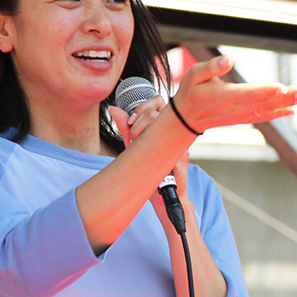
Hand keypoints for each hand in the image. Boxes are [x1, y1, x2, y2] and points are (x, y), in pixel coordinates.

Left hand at [109, 94, 190, 220]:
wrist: (163, 194)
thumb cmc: (152, 169)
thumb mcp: (135, 146)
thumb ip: (126, 128)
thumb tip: (113, 108)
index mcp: (167, 125)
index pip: (157, 101)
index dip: (141, 108)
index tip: (131, 123)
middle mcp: (176, 131)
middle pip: (158, 109)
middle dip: (139, 121)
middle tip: (133, 138)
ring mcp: (181, 143)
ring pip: (161, 123)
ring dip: (142, 133)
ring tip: (138, 147)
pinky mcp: (182, 158)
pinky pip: (165, 146)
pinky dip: (150, 150)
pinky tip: (147, 158)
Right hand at [173, 55, 296, 131]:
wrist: (186, 119)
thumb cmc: (190, 92)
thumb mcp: (193, 75)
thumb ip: (211, 67)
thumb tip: (229, 59)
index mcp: (223, 96)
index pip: (248, 93)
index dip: (265, 91)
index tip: (281, 88)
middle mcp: (235, 108)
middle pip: (263, 103)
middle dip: (285, 97)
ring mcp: (241, 115)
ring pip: (267, 110)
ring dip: (287, 104)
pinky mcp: (244, 118)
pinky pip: (264, 118)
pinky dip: (280, 114)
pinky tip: (294, 110)